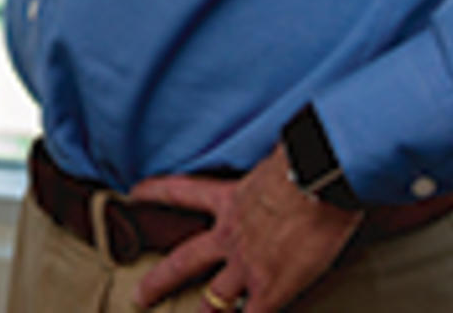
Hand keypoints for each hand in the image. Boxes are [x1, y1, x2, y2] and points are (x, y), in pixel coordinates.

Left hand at [130, 144, 360, 311]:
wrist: (319, 180)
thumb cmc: (306, 162)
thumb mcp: (275, 160)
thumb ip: (270, 168)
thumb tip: (286, 154)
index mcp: (229, 199)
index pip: (181, 192)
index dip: (154, 194)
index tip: (133, 194)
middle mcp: (230, 236)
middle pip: (184, 262)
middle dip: (159, 282)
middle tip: (138, 297)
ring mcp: (247, 266)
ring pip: (215, 300)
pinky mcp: (271, 289)